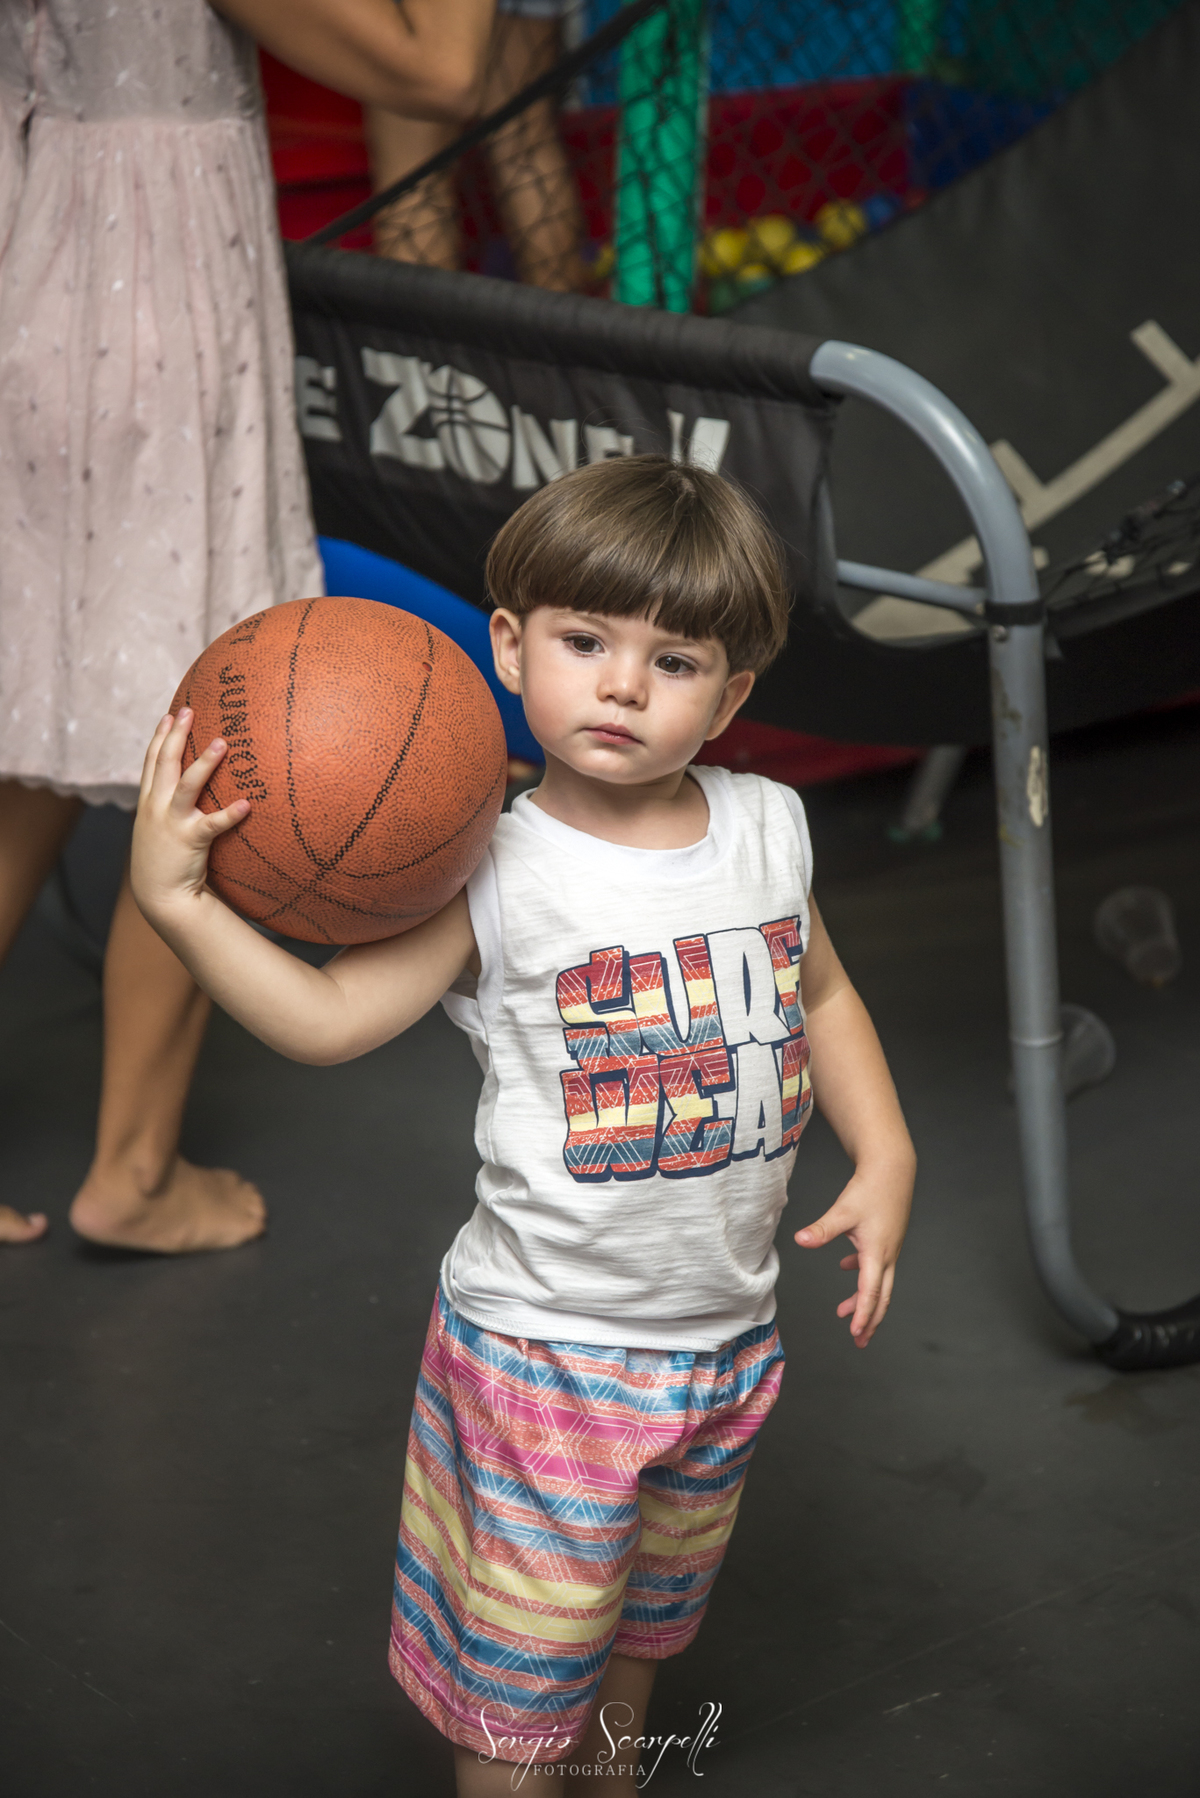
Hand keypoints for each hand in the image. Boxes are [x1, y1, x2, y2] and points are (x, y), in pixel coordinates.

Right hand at [131, 709, 249, 921]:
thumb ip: (169, 805)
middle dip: (176, 734)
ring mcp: (172, 823)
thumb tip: (191, 787)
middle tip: (189, 709)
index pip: (152, 762)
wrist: (160, 896)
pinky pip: (213, 825)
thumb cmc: (165, 859)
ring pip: (187, 785)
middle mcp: (157, 807)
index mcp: (149, 802)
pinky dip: (229, 814)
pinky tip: (247, 805)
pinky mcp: (190, 841)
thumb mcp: (158, 827)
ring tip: (222, 742)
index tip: (170, 714)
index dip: (160, 736)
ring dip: (204, 763)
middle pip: (165, 763)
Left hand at [794, 1155, 913, 1346]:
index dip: (863, 1315)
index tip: (856, 1334)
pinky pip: (877, 1265)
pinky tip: (847, 1267)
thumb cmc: (871, 1189)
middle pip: (882, 1297)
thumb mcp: (843, 1211)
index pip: (871, 1293)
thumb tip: (801, 1240)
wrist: (893, 1169)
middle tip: (860, 1341)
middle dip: (870, 1321)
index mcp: (877, 1253)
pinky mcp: (887, 1238)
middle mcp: (887, 1254)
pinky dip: (863, 1274)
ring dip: (865, 1300)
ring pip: (880, 1282)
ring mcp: (890, 1247)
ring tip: (846, 1314)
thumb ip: (822, 1230)